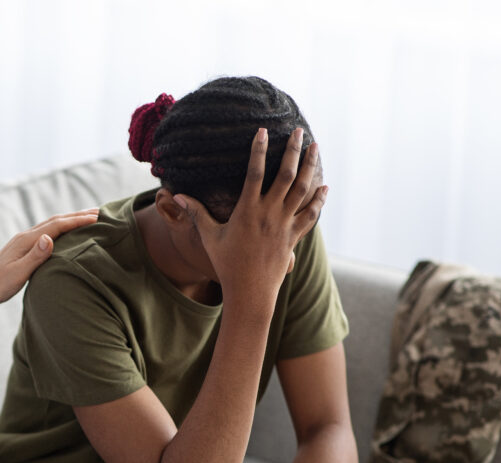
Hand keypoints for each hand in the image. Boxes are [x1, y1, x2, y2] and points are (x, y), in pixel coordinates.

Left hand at [0, 208, 98, 317]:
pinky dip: (60, 229)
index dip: (78, 221)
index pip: (57, 226)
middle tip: (99, 213)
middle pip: (55, 221)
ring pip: (50, 225)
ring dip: (69, 220)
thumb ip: (35, 255)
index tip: (97, 218)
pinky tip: (64, 234)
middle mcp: (25, 237)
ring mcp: (23, 242)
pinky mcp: (21, 249)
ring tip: (87, 219)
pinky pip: (46, 233)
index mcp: (26, 241)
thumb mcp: (18, 273)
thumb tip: (49, 237)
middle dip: (77, 215)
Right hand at [174, 127, 326, 305]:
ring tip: (316, 147)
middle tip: (299, 132)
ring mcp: (284, 225)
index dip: (259, 150)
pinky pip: (310, 214)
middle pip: (286, 175)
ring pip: (302, 190)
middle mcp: (269, 214)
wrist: (250, 292)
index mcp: (248, 211)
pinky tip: (324, 187)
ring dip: (310, 167)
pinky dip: (318, 200)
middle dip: (293, 151)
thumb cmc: (227, 264)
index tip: (262, 131)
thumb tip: (176, 196)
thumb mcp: (210, 237)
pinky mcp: (293, 237)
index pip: (254, 173)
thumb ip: (196, 213)